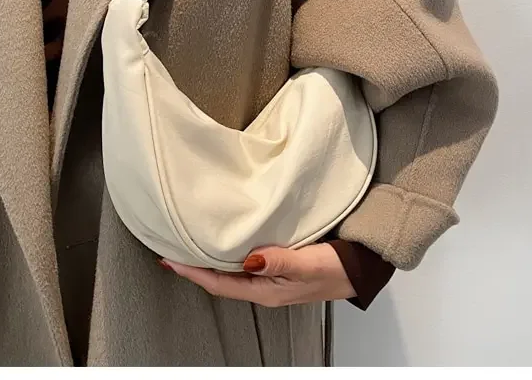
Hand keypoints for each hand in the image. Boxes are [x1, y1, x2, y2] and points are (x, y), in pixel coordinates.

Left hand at [158, 243, 355, 306]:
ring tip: (192, 242)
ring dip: (211, 259)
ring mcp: (271, 277)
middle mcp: (264, 287)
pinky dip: (230, 251)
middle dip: (196, 266)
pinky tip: (227, 239)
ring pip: (232, 270)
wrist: (361, 267)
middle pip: (220, 279)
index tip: (171, 261)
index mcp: (266, 291)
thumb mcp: (308, 264)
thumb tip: (249, 260)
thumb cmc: (337, 267)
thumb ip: (279, 262)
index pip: (220, 283)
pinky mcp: (279, 265)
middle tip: (173, 248)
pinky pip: (246, 261)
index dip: (194, 273)